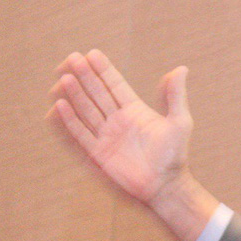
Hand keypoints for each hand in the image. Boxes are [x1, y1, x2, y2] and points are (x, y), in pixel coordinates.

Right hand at [48, 50, 216, 240]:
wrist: (166, 186)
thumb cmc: (175, 155)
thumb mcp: (179, 122)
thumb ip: (176, 96)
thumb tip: (181, 68)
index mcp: (135, 111)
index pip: (115, 86)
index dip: (104, 70)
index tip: (91, 53)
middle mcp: (118, 121)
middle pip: (97, 94)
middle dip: (85, 76)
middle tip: (72, 58)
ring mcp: (107, 136)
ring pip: (86, 110)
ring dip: (75, 94)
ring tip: (65, 77)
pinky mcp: (98, 153)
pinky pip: (80, 134)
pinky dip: (70, 121)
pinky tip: (59, 105)